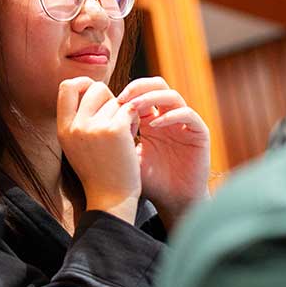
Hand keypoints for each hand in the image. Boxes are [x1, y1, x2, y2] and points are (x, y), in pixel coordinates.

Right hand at [57, 77, 140, 222]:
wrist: (111, 199)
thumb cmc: (98, 172)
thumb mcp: (76, 146)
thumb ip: (77, 120)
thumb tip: (88, 88)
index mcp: (63, 129)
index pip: (66, 87)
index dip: (83, 83)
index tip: (95, 93)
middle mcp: (75, 126)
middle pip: (94, 88)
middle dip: (109, 97)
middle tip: (115, 116)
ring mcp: (94, 127)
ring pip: (115, 100)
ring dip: (124, 112)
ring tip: (124, 133)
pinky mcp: (115, 130)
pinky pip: (129, 108)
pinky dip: (134, 119)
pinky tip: (132, 135)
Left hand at [118, 77, 210, 229]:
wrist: (172, 201)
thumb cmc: (148, 181)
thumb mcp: (126, 156)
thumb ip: (114, 138)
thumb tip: (87, 122)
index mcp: (151, 119)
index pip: (141, 92)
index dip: (125, 92)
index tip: (108, 101)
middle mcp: (169, 117)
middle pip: (157, 85)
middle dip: (138, 87)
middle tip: (121, 98)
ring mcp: (184, 124)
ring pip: (173, 95)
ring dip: (152, 98)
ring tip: (134, 108)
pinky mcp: (199, 134)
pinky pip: (189, 115)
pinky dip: (172, 115)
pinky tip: (155, 125)